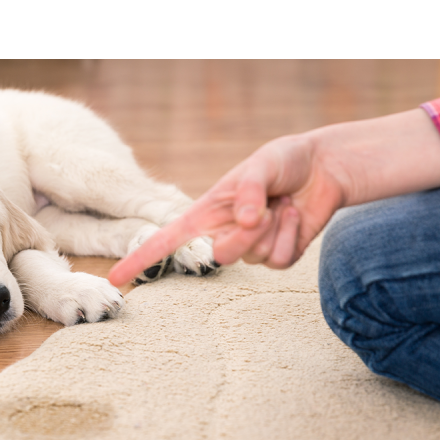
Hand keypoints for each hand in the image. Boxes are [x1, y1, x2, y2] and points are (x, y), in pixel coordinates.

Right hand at [109, 133, 346, 285]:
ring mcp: (250, 248)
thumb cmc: (284, 161)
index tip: (116, 278)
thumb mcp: (262, 164)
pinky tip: (294, 216)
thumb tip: (243, 221)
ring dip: (273, 228)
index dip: (139, 258)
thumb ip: (248, 190)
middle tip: (264, 209)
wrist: (323, 168)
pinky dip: (291, 236)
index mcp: (205, 213)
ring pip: (253, 258)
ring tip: (281, 204)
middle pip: (220, 256)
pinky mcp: (277, 255)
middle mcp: (223, 233)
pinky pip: (278, 261)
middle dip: (245, 236)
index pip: (165, 240)